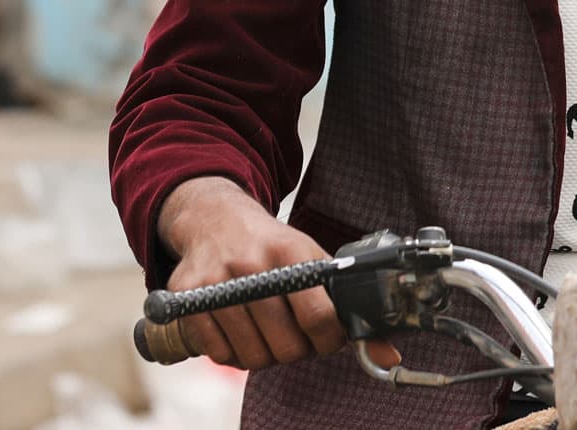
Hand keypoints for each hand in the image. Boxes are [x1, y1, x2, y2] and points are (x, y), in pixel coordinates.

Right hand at [156, 177, 398, 371]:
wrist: (216, 220)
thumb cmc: (272, 246)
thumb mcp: (312, 261)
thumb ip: (346, 307)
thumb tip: (388, 354)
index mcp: (291, 252)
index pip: (320, 317)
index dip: (330, 339)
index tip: (328, 337)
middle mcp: (252, 266)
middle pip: (286, 345)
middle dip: (297, 349)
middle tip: (295, 334)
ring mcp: (216, 283)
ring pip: (254, 356)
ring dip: (265, 354)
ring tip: (268, 331)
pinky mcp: (188, 299)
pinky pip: (221, 354)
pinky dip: (235, 353)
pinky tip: (241, 330)